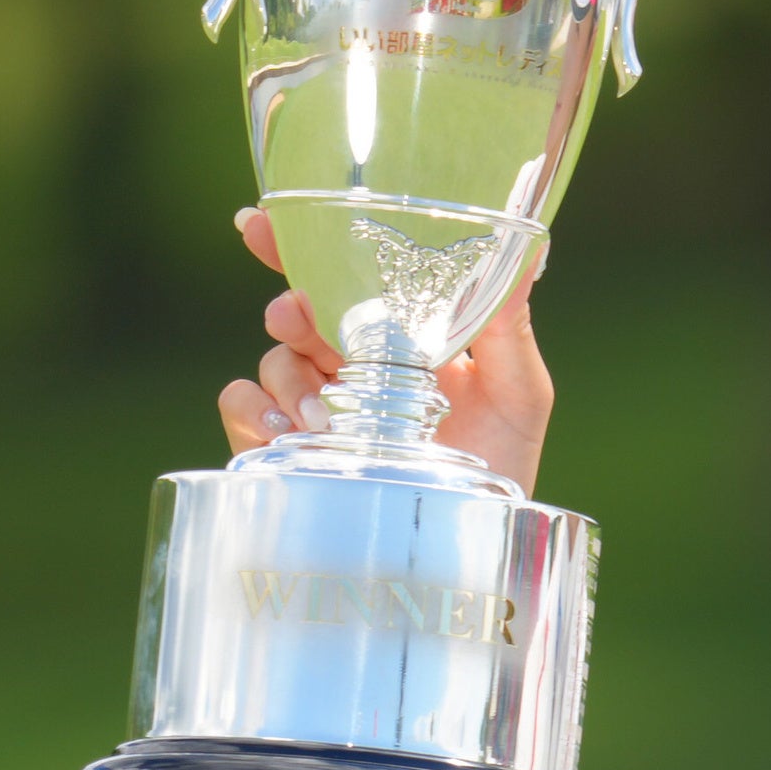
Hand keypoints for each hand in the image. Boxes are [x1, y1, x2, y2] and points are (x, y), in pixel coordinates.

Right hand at [215, 207, 555, 494]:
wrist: (478, 546)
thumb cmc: (502, 464)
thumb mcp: (518, 392)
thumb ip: (508, 326)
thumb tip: (524, 252)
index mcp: (397, 333)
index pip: (341, 275)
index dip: (295, 242)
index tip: (259, 222)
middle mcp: (350, 363)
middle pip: (295, 313)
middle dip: (288, 310)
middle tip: (296, 321)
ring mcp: (317, 406)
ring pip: (272, 362)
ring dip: (286, 377)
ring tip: (326, 414)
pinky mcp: (290, 450)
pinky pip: (246, 412)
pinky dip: (256, 413)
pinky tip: (290, 433)